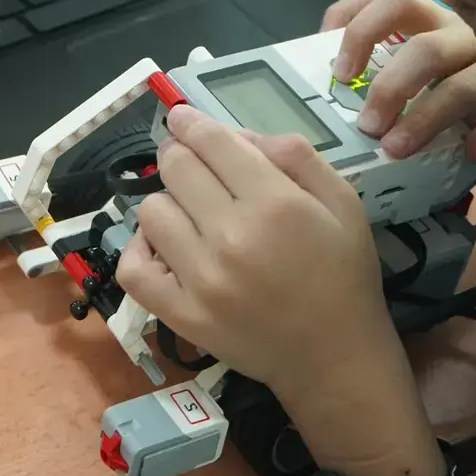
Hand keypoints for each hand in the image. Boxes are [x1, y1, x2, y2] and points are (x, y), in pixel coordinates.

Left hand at [117, 105, 444, 475]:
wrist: (334, 357)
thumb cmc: (342, 274)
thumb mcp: (342, 200)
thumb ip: (295, 154)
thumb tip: (238, 136)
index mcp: (275, 203)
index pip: (211, 142)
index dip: (190, 122)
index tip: (181, 117)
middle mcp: (232, 237)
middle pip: (176, 168)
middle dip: (179, 154)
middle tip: (188, 161)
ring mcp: (201, 280)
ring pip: (151, 211)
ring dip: (166, 201)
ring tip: (189, 212)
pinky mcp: (182, 316)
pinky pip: (134, 269)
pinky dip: (140, 250)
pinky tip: (163, 245)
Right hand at [322, 0, 475, 160]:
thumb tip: (475, 140)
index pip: (460, 89)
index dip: (423, 118)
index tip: (392, 146)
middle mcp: (472, 33)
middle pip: (424, 49)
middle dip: (390, 89)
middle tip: (366, 124)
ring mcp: (443, 13)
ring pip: (398, 2)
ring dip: (361, 35)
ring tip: (341, 74)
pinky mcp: (420, 6)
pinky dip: (349, 11)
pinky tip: (330, 40)